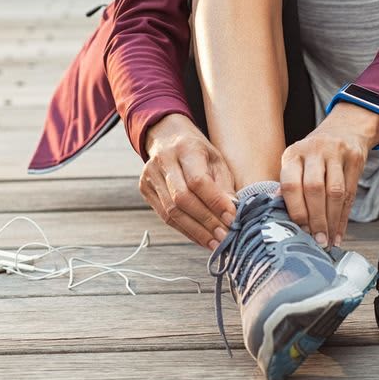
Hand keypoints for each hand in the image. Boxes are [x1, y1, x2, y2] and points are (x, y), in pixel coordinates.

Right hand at [140, 113, 236, 249]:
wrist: (167, 136)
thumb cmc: (198, 150)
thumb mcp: (216, 159)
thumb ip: (224, 184)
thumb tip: (233, 212)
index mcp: (185, 148)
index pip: (198, 180)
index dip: (215, 203)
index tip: (232, 219)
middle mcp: (164, 161)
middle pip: (182, 199)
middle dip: (206, 222)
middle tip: (225, 237)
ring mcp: (150, 176)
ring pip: (171, 211)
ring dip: (196, 231)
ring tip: (215, 243)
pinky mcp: (145, 189)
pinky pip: (165, 216)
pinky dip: (185, 230)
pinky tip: (201, 238)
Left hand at [280, 102, 378, 247]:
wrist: (344, 129)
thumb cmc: (315, 155)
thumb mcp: (297, 163)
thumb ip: (289, 186)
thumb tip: (277, 215)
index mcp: (293, 154)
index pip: (291, 184)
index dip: (296, 211)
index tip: (299, 232)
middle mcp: (313, 150)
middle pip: (314, 189)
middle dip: (316, 220)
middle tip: (317, 241)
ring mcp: (336, 152)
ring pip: (335, 192)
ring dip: (332, 221)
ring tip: (328, 241)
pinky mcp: (355, 158)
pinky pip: (350, 193)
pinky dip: (344, 217)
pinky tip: (339, 233)